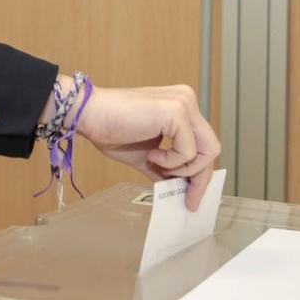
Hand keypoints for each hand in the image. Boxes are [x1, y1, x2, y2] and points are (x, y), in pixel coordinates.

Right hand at [73, 83, 219, 212]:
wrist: (89, 114)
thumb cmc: (111, 128)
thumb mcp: (146, 156)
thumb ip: (166, 169)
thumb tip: (178, 189)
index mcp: (181, 106)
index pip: (203, 144)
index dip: (200, 173)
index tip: (192, 197)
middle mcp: (187, 100)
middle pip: (211, 149)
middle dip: (199, 178)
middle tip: (187, 199)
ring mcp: (183, 104)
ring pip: (206, 151)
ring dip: (182, 168)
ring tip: (156, 164)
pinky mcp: (176, 112)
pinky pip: (188, 151)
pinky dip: (170, 161)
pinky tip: (151, 153)